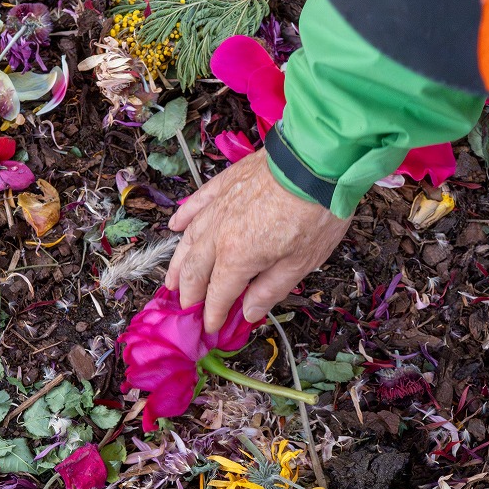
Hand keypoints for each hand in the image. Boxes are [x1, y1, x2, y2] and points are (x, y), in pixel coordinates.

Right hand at [166, 148, 351, 332]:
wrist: (317, 160)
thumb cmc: (315, 214)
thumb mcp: (301, 263)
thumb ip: (270, 290)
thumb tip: (247, 314)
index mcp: (237, 258)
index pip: (218, 294)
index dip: (212, 314)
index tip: (210, 328)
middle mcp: (218, 234)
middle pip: (196, 269)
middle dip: (189, 293)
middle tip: (185, 308)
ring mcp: (218, 206)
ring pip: (189, 239)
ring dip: (178, 262)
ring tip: (171, 279)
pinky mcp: (224, 184)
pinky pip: (196, 203)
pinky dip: (183, 216)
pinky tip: (175, 226)